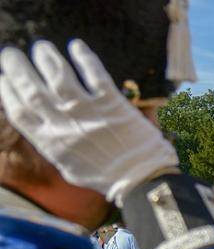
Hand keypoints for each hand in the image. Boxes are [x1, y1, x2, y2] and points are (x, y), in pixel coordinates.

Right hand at [0, 41, 178, 205]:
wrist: (142, 180)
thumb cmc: (107, 177)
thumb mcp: (71, 167)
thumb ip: (54, 145)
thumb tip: (41, 128)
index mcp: (51, 143)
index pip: (19, 112)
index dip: (7, 91)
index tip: (2, 76)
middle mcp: (65, 126)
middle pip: (32, 90)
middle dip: (17, 68)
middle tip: (11, 53)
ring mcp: (89, 113)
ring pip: (59, 77)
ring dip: (48, 58)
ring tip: (42, 47)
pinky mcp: (113, 104)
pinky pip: (95, 75)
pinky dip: (84, 58)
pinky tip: (76, 45)